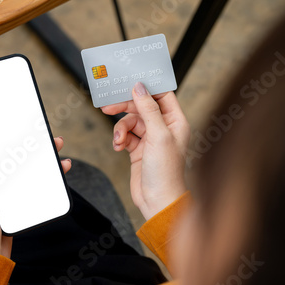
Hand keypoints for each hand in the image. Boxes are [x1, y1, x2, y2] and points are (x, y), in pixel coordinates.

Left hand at [0, 136, 70, 257]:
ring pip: (30, 175)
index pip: (0, 155)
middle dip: (36, 151)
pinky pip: (34, 191)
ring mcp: (9, 198)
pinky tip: (55, 180)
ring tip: (61, 160)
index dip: (14, 142)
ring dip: (45, 166)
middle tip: (52, 142)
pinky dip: (46, 184)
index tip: (27, 131)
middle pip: (19, 163)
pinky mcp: (19, 208)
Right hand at [101, 82, 189, 219]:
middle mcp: (164, 127)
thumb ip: (148, 109)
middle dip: (125, 107)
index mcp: (175, 121)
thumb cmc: (165, 172)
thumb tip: (139, 88)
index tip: (129, 83)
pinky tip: (118, 147)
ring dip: (120, 129)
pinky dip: (119, 139)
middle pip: (141, 106)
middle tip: (108, 107)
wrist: (157, 200)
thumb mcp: (158, 135)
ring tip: (118, 141)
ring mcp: (150, 138)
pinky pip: (125, 136)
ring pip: (130, 122)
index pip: (161, 95)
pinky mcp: (138, 149)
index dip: (146, 88)